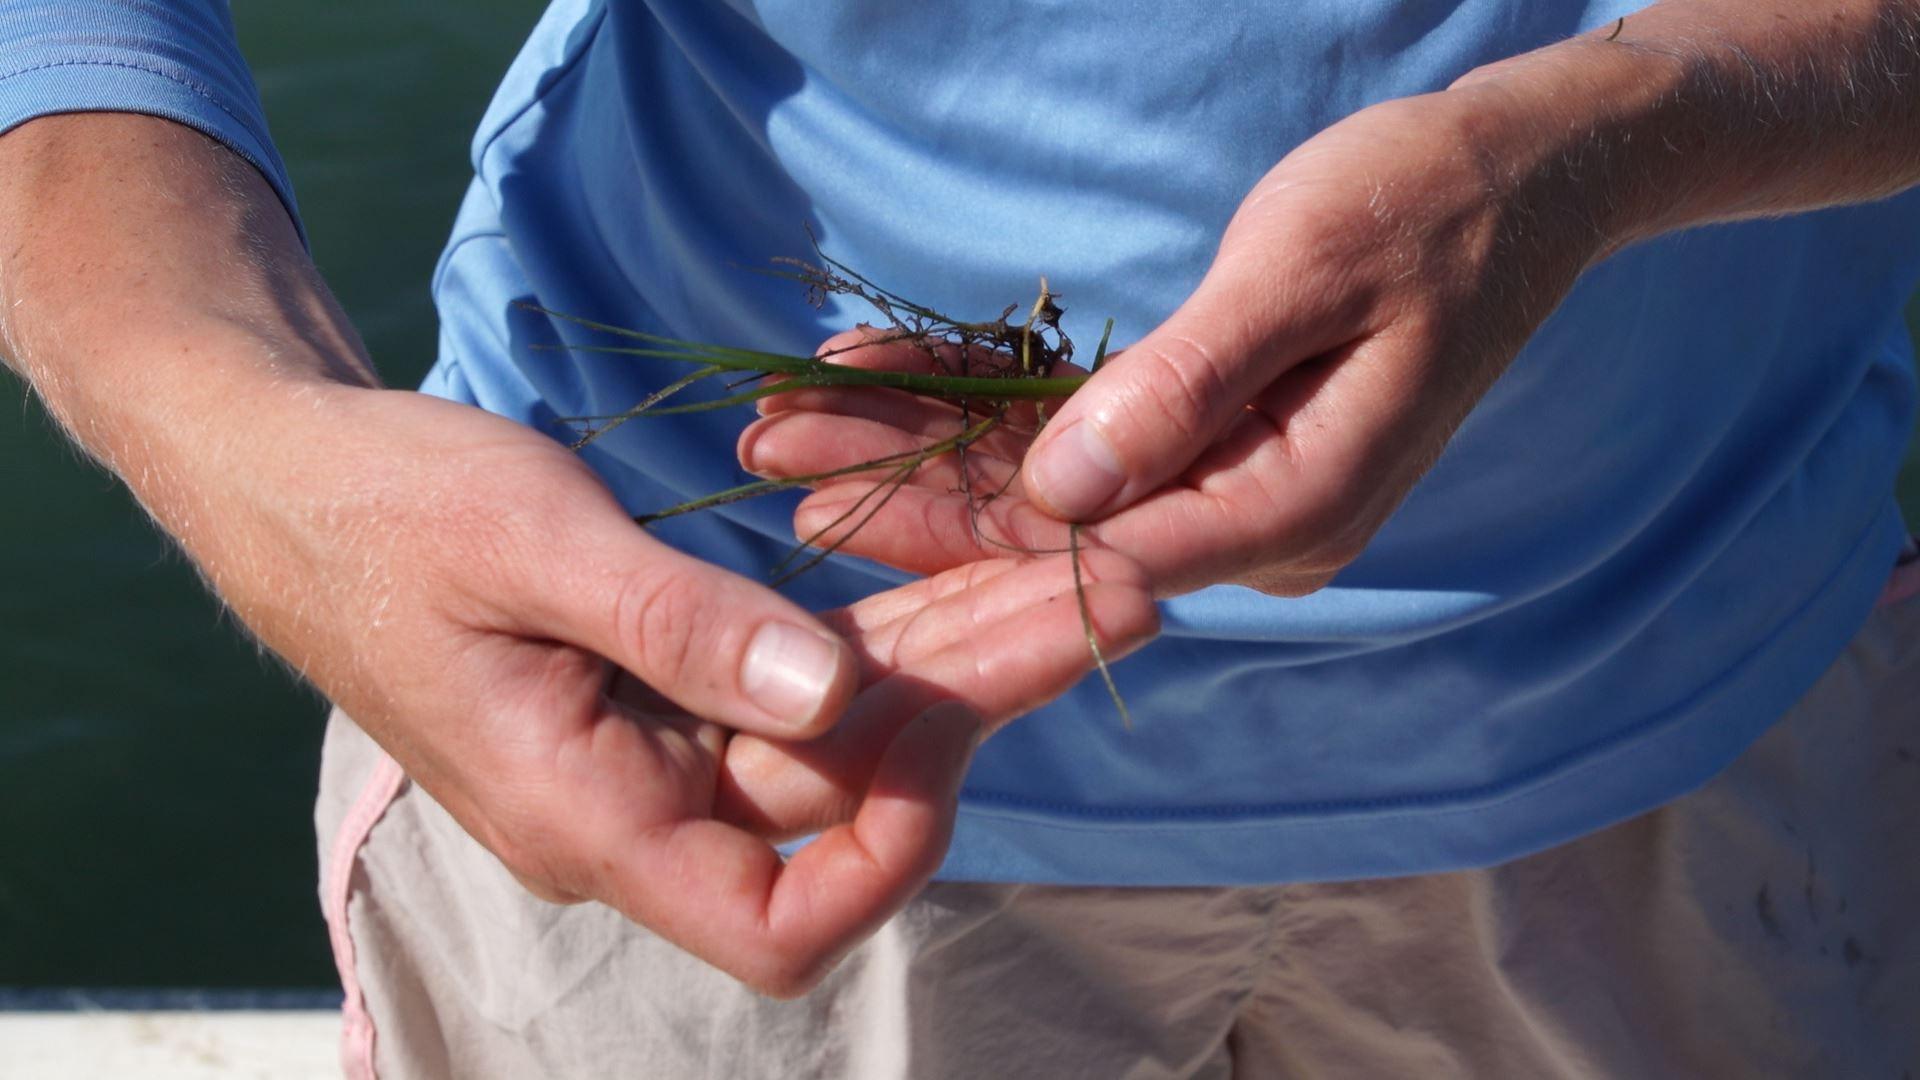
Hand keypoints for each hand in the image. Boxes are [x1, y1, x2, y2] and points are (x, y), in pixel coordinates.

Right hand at [214, 387, 1155, 996]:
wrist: (293, 474)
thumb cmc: (385, 507)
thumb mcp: (530, 546)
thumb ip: (679, 628)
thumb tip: (831, 697)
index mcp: (586, 813)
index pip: (778, 929)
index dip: (884, 859)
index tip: (945, 736)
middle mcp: (636, 806)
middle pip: (844, 803)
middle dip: (978, 700)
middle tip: (1112, 591)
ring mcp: (654, 749)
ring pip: (840, 731)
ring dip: (954, 653)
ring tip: (1080, 567)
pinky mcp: (666, 687)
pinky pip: (797, 675)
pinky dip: (883, 626)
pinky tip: (971, 564)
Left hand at [738, 83, 1610, 595]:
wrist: (1520, 179)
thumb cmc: (1423, 204)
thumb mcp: (1303, 276)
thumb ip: (1187, 391)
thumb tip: (1061, 494)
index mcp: (1289, 510)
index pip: (1085, 544)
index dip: (940, 515)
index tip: (816, 478)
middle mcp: (1252, 526)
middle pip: (1045, 525)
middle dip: (899, 485)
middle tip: (762, 445)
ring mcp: (1232, 490)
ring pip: (1048, 485)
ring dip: (921, 448)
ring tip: (787, 420)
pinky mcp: (1214, 441)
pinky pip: (1084, 439)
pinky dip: (987, 408)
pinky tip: (889, 376)